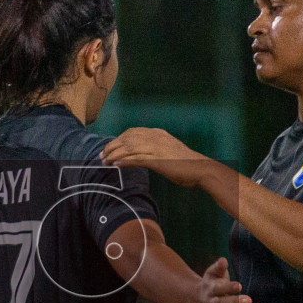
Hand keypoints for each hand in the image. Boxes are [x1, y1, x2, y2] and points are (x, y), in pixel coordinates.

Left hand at [101, 128, 216, 187]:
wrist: (200, 169)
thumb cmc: (186, 163)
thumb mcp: (169, 150)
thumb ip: (156, 149)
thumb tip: (141, 154)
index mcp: (158, 133)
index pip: (132, 132)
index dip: (118, 139)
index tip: (109, 147)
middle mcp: (156, 138)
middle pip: (127, 139)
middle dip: (112, 147)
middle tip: (102, 156)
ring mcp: (157, 148)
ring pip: (129, 149)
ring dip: (115, 155)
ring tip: (105, 162)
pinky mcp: (158, 160)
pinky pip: (137, 159)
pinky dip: (124, 162)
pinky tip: (116, 166)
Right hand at [198, 257, 249, 302]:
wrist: (197, 298)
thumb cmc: (211, 283)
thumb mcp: (213, 273)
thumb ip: (218, 267)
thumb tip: (223, 260)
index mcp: (210, 289)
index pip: (219, 288)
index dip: (229, 287)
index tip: (239, 286)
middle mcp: (210, 302)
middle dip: (234, 302)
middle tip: (249, 300)